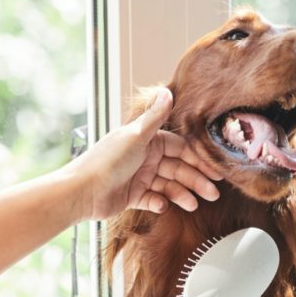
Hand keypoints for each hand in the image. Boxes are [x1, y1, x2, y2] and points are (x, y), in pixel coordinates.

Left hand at [70, 87, 222, 219]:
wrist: (81, 191)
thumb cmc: (106, 161)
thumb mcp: (135, 136)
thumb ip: (154, 116)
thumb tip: (167, 90)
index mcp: (147, 141)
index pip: (180, 149)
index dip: (197, 159)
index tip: (214, 170)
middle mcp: (144, 158)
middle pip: (177, 169)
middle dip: (195, 180)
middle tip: (213, 193)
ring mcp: (139, 178)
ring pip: (168, 186)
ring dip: (182, 194)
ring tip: (194, 205)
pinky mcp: (132, 196)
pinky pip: (153, 199)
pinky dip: (160, 203)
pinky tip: (164, 206)